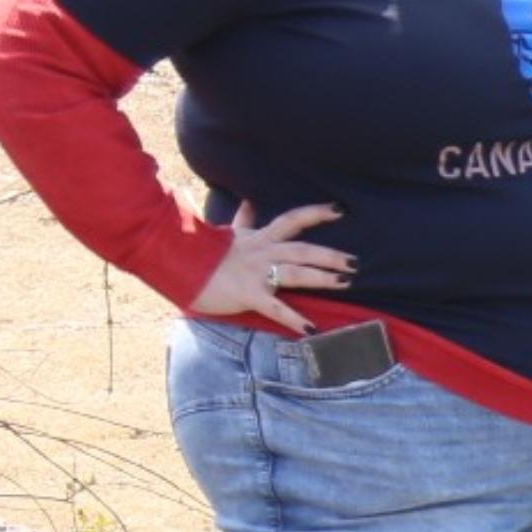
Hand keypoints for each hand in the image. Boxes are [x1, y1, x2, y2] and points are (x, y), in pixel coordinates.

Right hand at [190, 199, 349, 331]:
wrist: (176, 263)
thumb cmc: (201, 253)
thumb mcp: (226, 233)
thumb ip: (243, 220)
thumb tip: (249, 202)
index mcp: (258, 238)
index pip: (292, 220)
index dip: (316, 213)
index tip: (339, 211)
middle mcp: (261, 252)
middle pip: (302, 249)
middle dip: (330, 255)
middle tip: (355, 262)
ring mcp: (255, 273)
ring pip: (295, 272)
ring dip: (322, 277)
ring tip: (346, 282)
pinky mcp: (247, 294)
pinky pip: (275, 307)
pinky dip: (293, 319)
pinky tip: (311, 329)